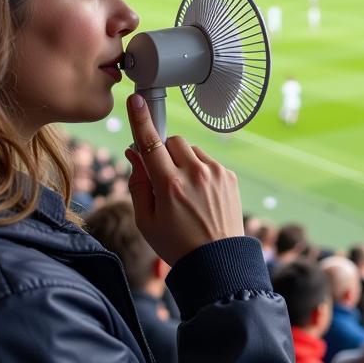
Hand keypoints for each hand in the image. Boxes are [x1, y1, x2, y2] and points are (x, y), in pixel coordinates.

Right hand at [124, 93, 242, 265]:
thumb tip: (134, 154)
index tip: (136, 99)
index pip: (150, 142)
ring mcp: (216, 173)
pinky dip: (200, 170)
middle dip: (163, 152)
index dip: (140, 120)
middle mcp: (195, 174)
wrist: (217, 263)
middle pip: (172, 140)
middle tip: (162, 176)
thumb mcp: (146, 220)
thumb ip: (137, 183)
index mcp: (170, 185)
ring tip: (183, 192)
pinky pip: (207, 161)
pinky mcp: (229, 177)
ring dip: (182, 161)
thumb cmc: (177, 245)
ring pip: (191, 150)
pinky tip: (199, 196)